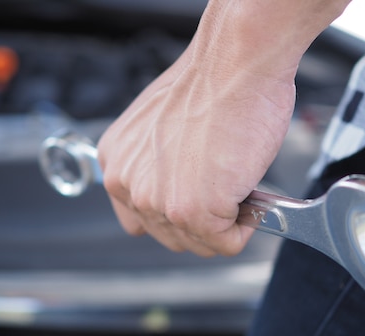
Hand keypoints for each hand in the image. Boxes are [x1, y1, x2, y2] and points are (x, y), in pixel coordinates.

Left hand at [97, 0, 349, 256]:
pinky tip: (247, 187)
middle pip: (174, 238)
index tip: (200, 198)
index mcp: (117, 165)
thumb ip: (157, 167)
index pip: (141, 222)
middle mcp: (128, 186)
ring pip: (201, 244)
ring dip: (227, 222)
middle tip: (226, 187)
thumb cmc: (210, 85)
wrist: (235, 63)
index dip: (178, 214)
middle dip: (206, 221)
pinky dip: (248, 224)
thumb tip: (181, 190)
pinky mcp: (193, 212)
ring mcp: (158, 203)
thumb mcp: (161, 129)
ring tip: (236, 182)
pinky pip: (228, 243)